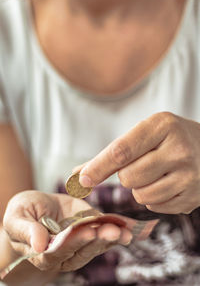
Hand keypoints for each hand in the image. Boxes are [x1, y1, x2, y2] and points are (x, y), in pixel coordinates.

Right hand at [3, 191, 131, 271]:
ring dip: (113, 238)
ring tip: (126, 231)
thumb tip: (39, 245)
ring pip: (97, 245)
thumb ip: (26, 231)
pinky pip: (105, 233)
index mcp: (43, 252)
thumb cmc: (22, 214)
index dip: (75, 242)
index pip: (60, 250)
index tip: (88, 232)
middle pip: (83, 250)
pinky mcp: (90, 231)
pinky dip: (119, 230)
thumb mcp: (16, 218)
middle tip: (113, 231)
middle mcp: (64, 252)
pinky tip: (132, 228)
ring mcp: (79, 243)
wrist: (35, 208)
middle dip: (99, 240)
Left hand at [79, 112, 199, 213]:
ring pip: (141, 195)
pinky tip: (167, 183)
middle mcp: (178, 149)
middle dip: (126, 175)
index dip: (98, 167)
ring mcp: (189, 175)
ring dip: (140, 188)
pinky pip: (156, 206)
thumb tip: (77, 175)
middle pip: (128, 177)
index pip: (121, 151)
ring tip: (156, 174)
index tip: (82, 180)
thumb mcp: (146, 133)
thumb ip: (111, 154)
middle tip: (141, 165)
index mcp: (162, 126)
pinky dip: (154, 198)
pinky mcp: (193, 196)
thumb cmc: (168, 139)